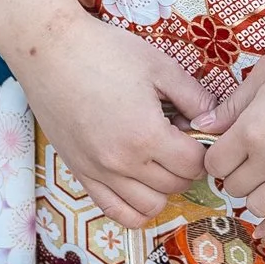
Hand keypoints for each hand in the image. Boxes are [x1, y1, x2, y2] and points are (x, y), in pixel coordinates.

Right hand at [2, 5, 210, 228]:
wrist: (51, 51)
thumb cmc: (105, 52)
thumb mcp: (159, 66)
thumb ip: (194, 96)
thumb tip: (213, 120)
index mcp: (146, 135)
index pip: (193, 165)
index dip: (203, 149)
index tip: (196, 130)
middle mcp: (122, 163)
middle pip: (175, 186)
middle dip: (186, 166)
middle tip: (179, 138)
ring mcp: (98, 172)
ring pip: (148, 207)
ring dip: (163, 188)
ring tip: (159, 160)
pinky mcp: (80, 173)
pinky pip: (114, 211)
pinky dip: (134, 207)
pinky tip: (139, 182)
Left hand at [197, 17, 264, 238]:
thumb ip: (233, 105)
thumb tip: (200, 127)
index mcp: (253, 128)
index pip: (215, 163)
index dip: (216, 157)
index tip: (225, 149)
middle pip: (235, 187)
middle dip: (234, 175)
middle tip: (245, 160)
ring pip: (260, 207)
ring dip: (254, 196)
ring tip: (262, 179)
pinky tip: (264, 230)